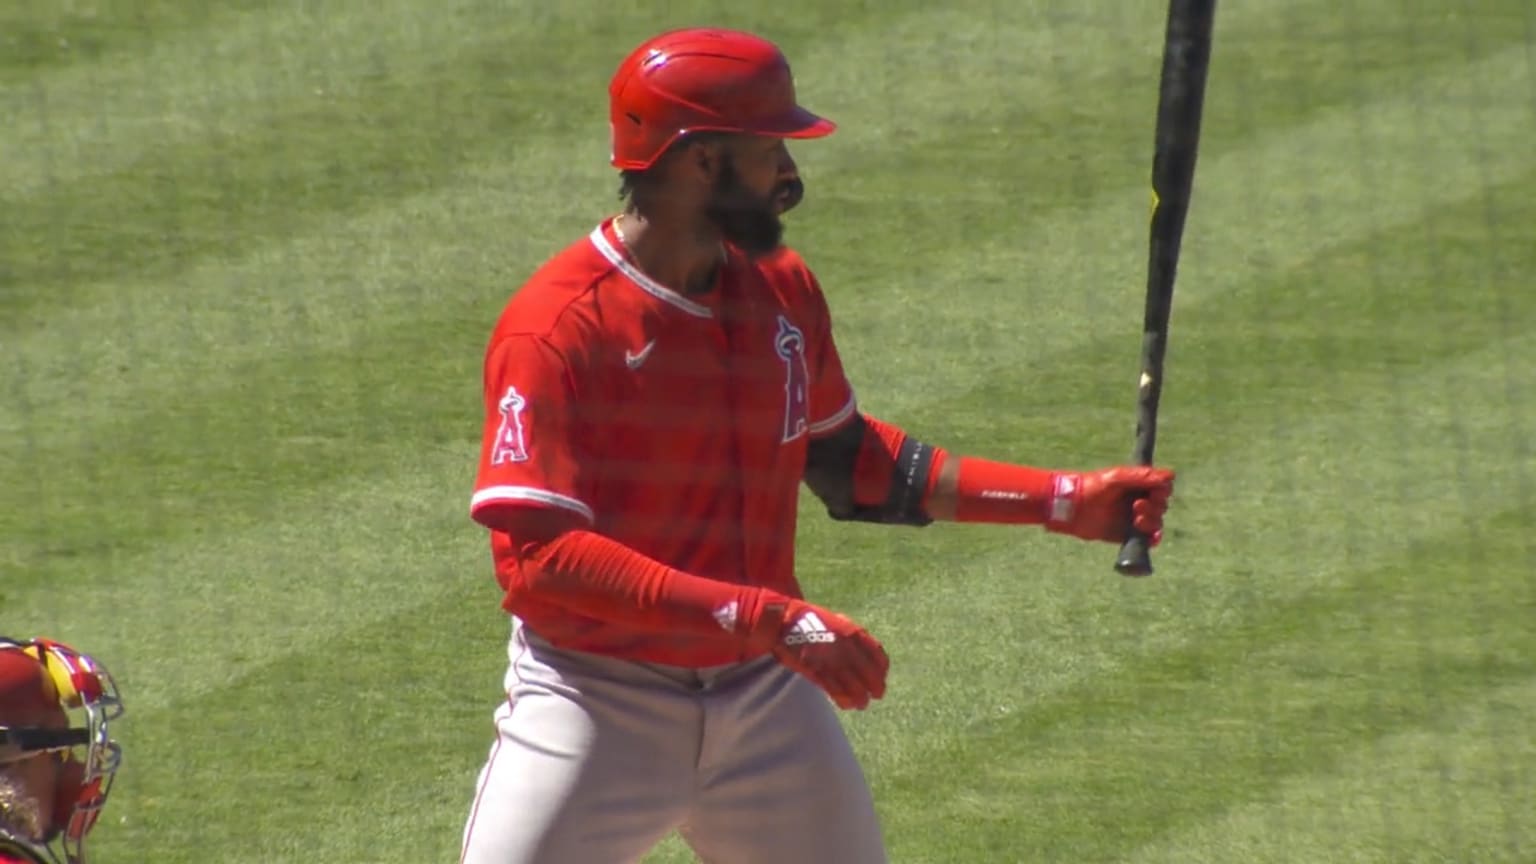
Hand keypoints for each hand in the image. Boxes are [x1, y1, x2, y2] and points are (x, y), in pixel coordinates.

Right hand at [752, 598, 888, 710]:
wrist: (784, 620)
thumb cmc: (808, 619)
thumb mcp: (835, 621)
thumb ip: (850, 633)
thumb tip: (862, 646)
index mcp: (853, 633)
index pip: (878, 655)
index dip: (881, 669)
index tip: (882, 676)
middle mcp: (847, 648)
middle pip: (870, 674)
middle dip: (876, 686)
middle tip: (877, 695)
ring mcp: (832, 660)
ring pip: (855, 685)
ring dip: (861, 697)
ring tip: (862, 704)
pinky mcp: (817, 671)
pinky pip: (835, 690)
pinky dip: (843, 699)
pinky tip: (847, 705)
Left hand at [1046, 466, 1174, 544]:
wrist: (1070, 508)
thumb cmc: (1091, 487)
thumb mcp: (1117, 478)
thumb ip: (1142, 476)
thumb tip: (1171, 475)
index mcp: (1137, 485)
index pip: (1162, 487)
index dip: (1163, 491)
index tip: (1156, 492)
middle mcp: (1138, 501)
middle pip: (1162, 505)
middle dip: (1155, 506)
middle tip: (1137, 506)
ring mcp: (1133, 519)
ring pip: (1157, 522)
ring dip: (1152, 521)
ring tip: (1136, 519)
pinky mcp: (1126, 535)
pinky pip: (1148, 539)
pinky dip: (1153, 538)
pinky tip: (1150, 537)